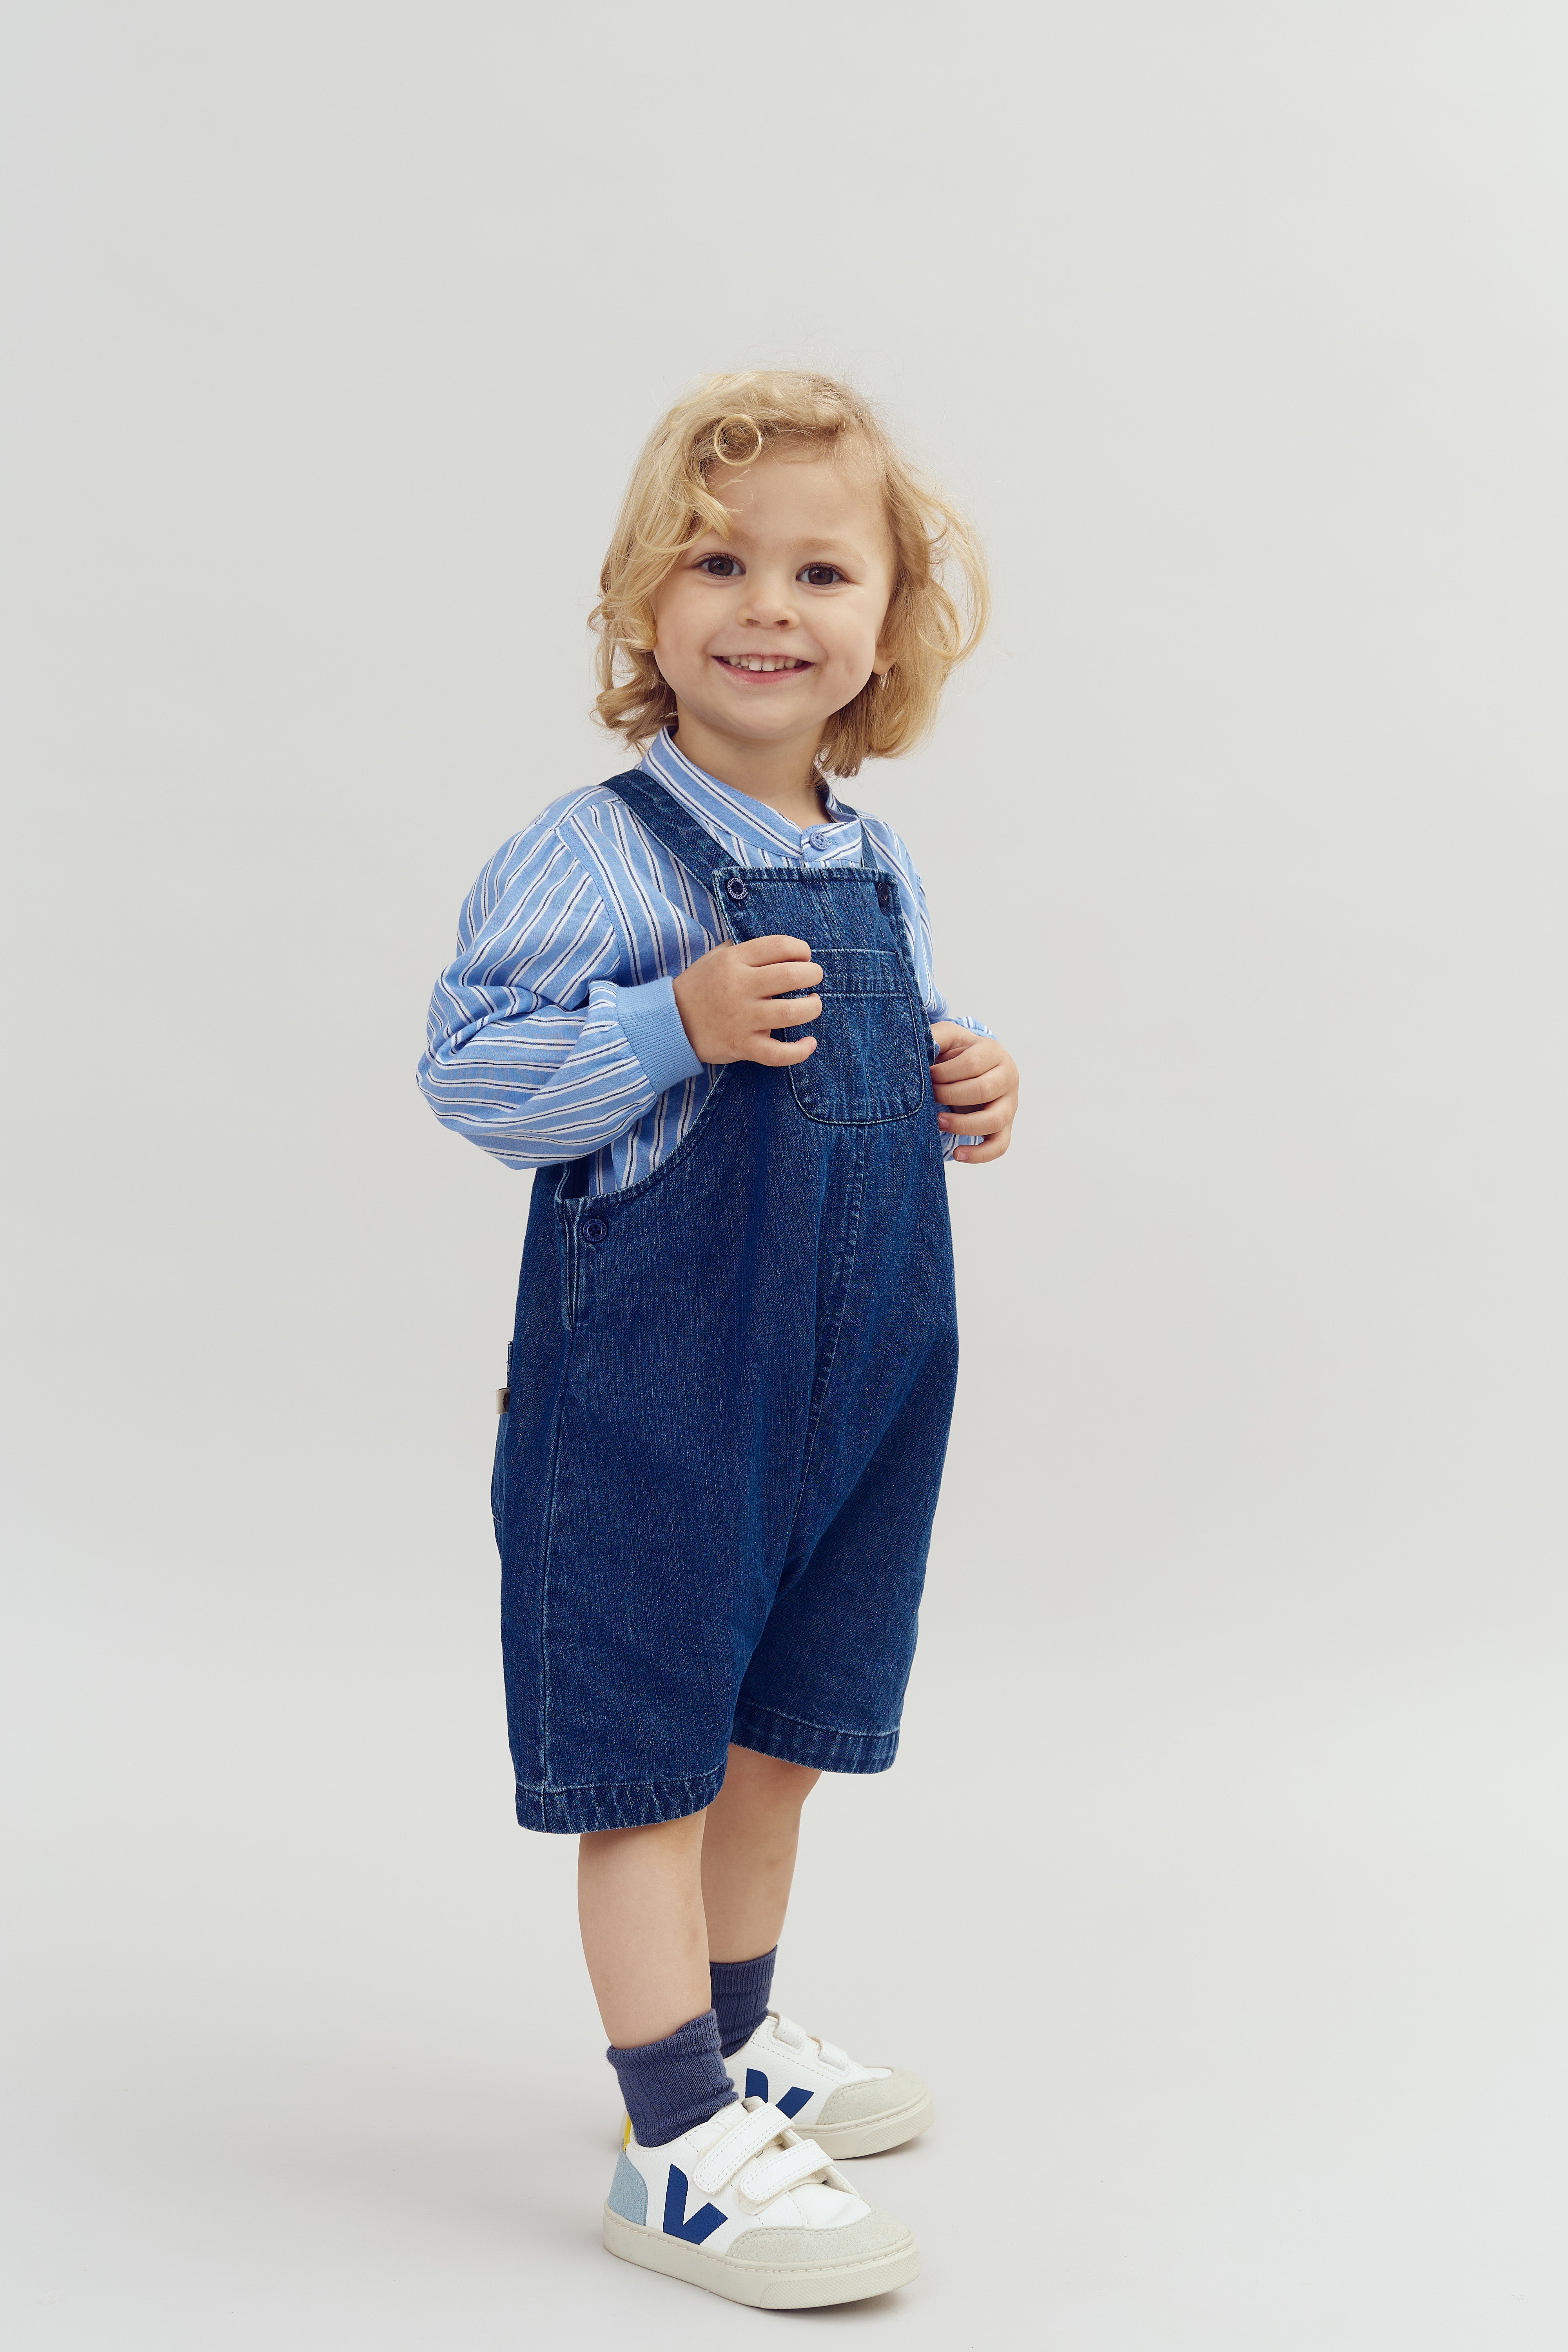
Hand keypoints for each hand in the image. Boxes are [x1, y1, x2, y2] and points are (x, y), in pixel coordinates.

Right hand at [672, 935, 822, 1065]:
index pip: (779, 946)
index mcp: (733, 961)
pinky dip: (800, 1051)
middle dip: (813, 974)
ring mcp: (741, 1018)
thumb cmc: (701, 986)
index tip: (804, 957)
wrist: (672, 1022)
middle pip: (791, 976)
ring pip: (791, 1013)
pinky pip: (778, 1053)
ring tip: (812, 1004)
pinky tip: (809, 1043)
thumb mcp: (716, 956)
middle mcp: (738, 987)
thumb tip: (782, 949)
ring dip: (813, 1007)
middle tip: (814, 978)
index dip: (801, 949)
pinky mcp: (742, 1046)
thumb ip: (746, 949)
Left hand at [929, 1022, 1018, 1162]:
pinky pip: (999, 1146)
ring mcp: (1009, 1104)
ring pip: (994, 1120)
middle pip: (983, 1090)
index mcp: (993, 1052)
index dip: (945, 1072)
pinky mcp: (1005, 1127)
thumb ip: (936, 1037)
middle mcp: (1008, 1077)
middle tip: (929, 1096)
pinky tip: (958, 1155)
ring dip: (963, 1124)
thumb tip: (923, 1047)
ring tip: (938, 1122)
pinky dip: (980, 1154)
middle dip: (949, 1095)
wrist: (970, 1068)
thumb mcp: (946, 1037)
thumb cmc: (955, 1053)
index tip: (926, 1076)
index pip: (972, 1063)